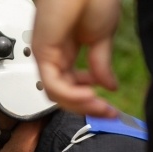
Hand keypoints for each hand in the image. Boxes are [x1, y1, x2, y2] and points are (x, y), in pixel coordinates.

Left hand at [32, 0, 120, 116]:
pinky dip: (72, 95)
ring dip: (80, 105)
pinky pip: (54, 84)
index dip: (90, 101)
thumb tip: (108, 86)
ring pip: (57, 95)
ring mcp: (46, 56)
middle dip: (87, 107)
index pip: (72, 88)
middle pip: (63, 95)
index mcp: (66, 54)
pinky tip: (90, 95)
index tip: (109, 108)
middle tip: (107, 112)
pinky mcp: (43, 52)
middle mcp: (54, 57)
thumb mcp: (101, 38)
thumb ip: (100, 64)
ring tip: (100, 106)